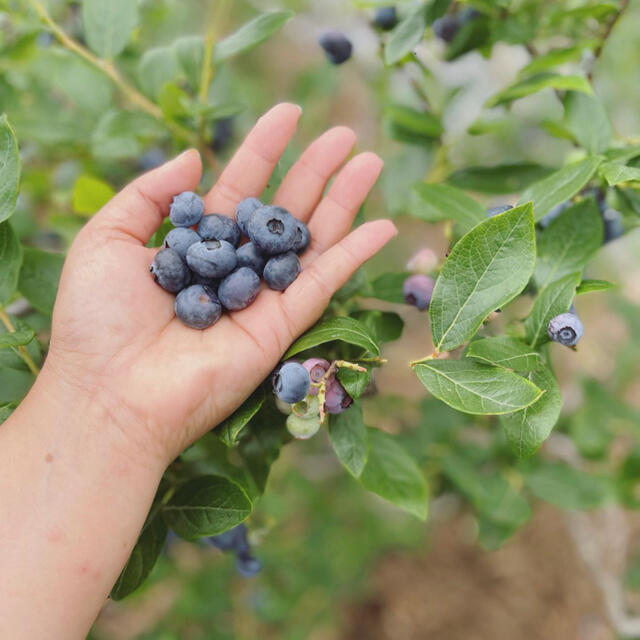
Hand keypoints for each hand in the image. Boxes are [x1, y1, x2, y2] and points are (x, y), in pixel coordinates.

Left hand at [42, 103, 396, 467]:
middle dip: (314, 170)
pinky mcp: (282, 327)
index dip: (264, 150)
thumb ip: (150, 193)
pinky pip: (325, 283)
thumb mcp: (108, 237)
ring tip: (370, 161)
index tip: (289, 113)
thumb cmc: (97, 318)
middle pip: (284, 210)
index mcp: (196, 245)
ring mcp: (261, 298)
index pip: (239, 187)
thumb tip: (195, 154)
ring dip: (343, 201)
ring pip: (311, 241)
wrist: (113, 392)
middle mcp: (234, 268)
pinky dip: (354, 255)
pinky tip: (383, 225)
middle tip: (345, 133)